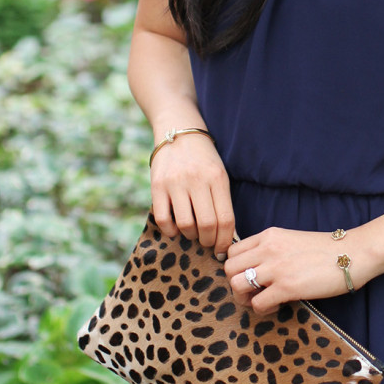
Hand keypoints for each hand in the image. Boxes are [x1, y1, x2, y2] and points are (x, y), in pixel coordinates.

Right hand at [150, 133, 234, 255]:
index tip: (222, 250)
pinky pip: (163, 219)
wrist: (178, 132)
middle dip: (209, 241)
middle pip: (208, 225)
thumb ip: (221, 202)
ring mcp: (176, 183)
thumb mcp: (219, 175)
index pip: (226, 219)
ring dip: (191, 236)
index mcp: (218, 179)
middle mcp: (198, 180)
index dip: (225, 241)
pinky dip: (171, 231)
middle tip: (207, 242)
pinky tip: (176, 229)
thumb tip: (224, 237)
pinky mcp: (157, 185)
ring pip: (186, 225)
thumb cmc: (203, 160)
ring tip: (193, 233)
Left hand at [223, 227, 368, 312]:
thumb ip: (273, 251)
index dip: (237, 268)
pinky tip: (277, 307)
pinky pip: (257, 303)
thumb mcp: (292, 240)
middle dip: (236, 284)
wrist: (353, 254)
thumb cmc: (327, 250)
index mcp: (268, 236)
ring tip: (261, 300)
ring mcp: (276, 268)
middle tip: (253, 292)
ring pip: (236, 285)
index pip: (233, 251)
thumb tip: (260, 272)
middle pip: (229, 269)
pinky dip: (263, 310)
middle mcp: (267, 249)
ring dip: (245, 298)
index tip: (250, 277)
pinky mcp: (286, 287)